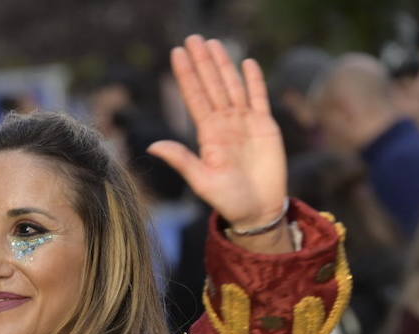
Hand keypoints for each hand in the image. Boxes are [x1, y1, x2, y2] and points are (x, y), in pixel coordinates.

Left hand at [148, 36, 286, 230]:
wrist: (258, 210)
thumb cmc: (228, 200)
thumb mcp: (201, 181)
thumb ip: (181, 159)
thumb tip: (152, 145)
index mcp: (207, 134)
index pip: (194, 97)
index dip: (186, 75)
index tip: (177, 52)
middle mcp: (224, 124)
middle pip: (212, 85)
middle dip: (202, 62)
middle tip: (193, 37)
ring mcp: (245, 123)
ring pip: (232, 86)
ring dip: (223, 64)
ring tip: (213, 43)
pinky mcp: (266, 126)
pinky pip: (259, 97)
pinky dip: (254, 80)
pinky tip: (247, 62)